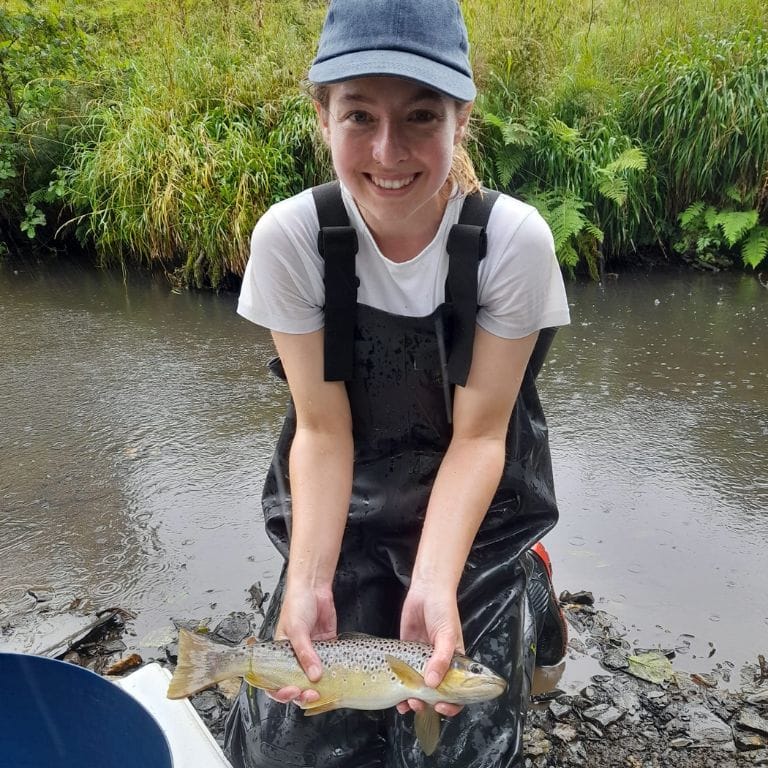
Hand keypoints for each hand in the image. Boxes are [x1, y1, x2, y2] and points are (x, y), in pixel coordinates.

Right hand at [266, 583, 335, 705]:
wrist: (314, 588)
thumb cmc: (297, 603)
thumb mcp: (297, 629)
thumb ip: (305, 652)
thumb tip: (314, 674)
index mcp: (280, 655)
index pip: (275, 682)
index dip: (282, 692)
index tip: (293, 692)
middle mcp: (295, 657)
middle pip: (296, 684)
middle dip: (302, 694)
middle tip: (312, 694)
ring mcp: (311, 654)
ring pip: (313, 679)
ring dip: (318, 687)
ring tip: (324, 689)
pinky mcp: (327, 649)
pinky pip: (328, 666)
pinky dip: (332, 674)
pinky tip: (336, 677)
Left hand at [397, 583, 463, 716]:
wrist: (426, 591)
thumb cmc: (443, 611)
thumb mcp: (446, 635)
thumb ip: (441, 659)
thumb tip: (432, 683)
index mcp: (455, 663)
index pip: (457, 691)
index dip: (452, 703)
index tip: (441, 706)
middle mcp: (439, 665)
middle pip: (436, 694)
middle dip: (428, 704)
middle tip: (419, 703)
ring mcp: (422, 661)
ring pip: (418, 689)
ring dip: (413, 700)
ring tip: (406, 703)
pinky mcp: (406, 654)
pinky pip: (404, 676)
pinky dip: (400, 688)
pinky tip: (396, 696)